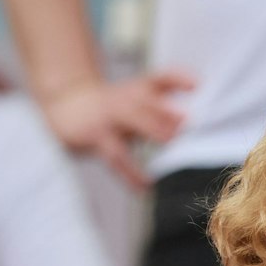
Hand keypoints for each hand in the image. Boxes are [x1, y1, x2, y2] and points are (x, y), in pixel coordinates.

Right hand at [41, 71, 194, 186]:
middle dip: (166, 109)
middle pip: (146, 100)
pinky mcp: (96, 136)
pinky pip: (116, 156)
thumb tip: (193, 127)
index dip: (179, 79)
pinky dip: (131, 173)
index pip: (160, 78)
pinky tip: (145, 186)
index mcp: (138, 89)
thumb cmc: (113, 109)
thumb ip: (162, 110)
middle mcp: (125, 100)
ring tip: (170, 142)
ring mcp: (109, 117)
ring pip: (131, 122)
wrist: (66, 106)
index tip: (199, 85)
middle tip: (189, 120)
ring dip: (151, 130)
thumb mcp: (136, 102)